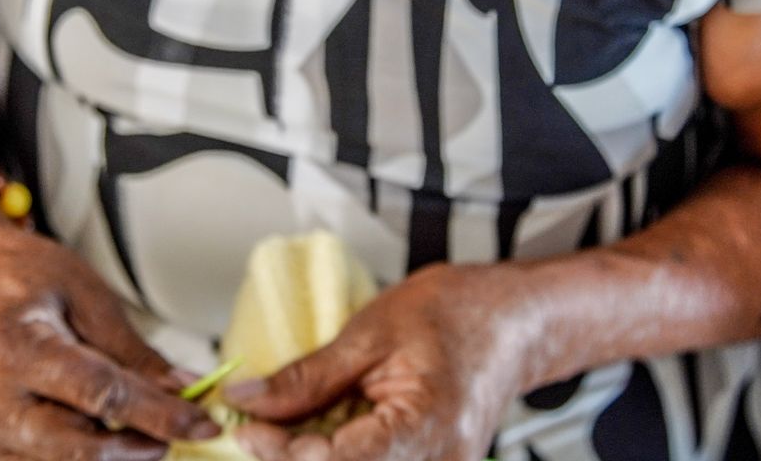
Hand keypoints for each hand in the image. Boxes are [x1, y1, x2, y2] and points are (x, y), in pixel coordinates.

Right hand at [0, 193, 221, 459]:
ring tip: (137, 427)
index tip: (201, 424)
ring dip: (114, 453)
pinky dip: (84, 457)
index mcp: (14, 347)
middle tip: (175, 430)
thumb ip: (136, 354)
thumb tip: (184, 391)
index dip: (159, 415)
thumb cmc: (27, 281)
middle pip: (83, 448)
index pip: (101, 395)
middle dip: (140, 444)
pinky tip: (101, 433)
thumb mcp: (90, 298)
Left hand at [224, 262, 545, 460]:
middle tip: (259, 425)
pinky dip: (338, 455)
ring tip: (291, 424)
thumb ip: (306, 378)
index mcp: (427, 426)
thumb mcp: (370, 332)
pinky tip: (322, 433)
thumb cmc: (458, 313)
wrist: (515, 321)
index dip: (279, 452)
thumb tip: (247, 401)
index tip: (245, 426)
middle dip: (290, 458)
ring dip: (312, 458)